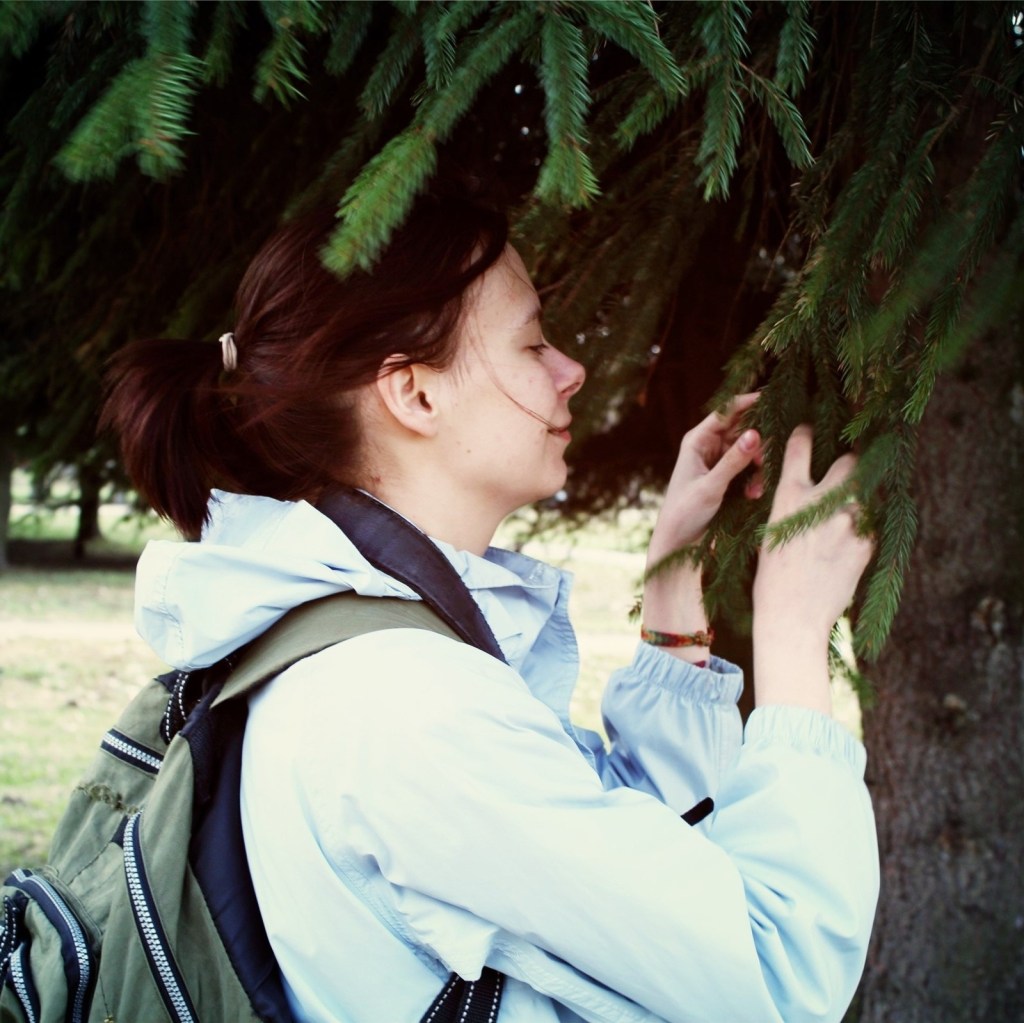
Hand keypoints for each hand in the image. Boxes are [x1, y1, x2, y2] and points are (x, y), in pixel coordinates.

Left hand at [642, 394, 762, 662]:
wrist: (677, 544)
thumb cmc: (684, 513)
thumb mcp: (710, 487)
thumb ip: (734, 461)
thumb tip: (756, 434)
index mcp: (697, 440)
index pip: (727, 410)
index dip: (750, 402)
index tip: (775, 400)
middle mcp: (709, 446)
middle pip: (744, 429)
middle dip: (760, 443)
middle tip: (767, 460)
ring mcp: (720, 461)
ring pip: (752, 450)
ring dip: (760, 465)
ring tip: (757, 488)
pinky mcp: (730, 478)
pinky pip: (751, 469)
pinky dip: (756, 479)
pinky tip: (755, 495)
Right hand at [753, 425, 873, 635]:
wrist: (792, 617)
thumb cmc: (771, 579)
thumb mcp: (769, 533)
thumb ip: (789, 506)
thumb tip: (801, 494)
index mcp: (789, 496)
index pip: (801, 446)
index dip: (806, 433)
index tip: (809, 429)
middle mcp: (822, 501)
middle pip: (850, 461)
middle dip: (849, 463)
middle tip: (846, 470)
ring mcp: (849, 521)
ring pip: (864, 493)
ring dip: (857, 499)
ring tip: (845, 515)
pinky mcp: (866, 542)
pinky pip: (870, 524)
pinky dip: (861, 529)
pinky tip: (846, 547)